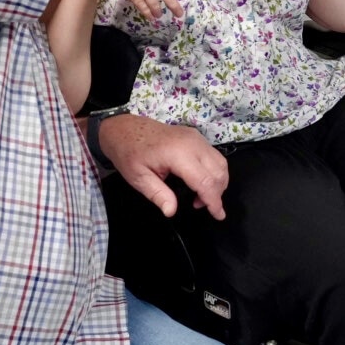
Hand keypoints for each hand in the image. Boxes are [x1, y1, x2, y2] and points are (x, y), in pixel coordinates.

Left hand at [95, 115, 228, 218]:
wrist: (124, 128)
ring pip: (220, 163)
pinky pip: (214, 155)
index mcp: (178, 154)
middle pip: (218, 172)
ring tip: (199, 196)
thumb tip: (171, 211)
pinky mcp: (196, 136)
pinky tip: (200, 182)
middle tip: (198, 206)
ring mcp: (196, 137)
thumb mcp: (138, 178)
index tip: (218, 216)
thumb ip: (158, 195)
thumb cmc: (129, 152)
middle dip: (216, 193)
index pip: (205, 181)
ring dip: (218, 183)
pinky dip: (214, 172)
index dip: (214, 201)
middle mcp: (193, 143)